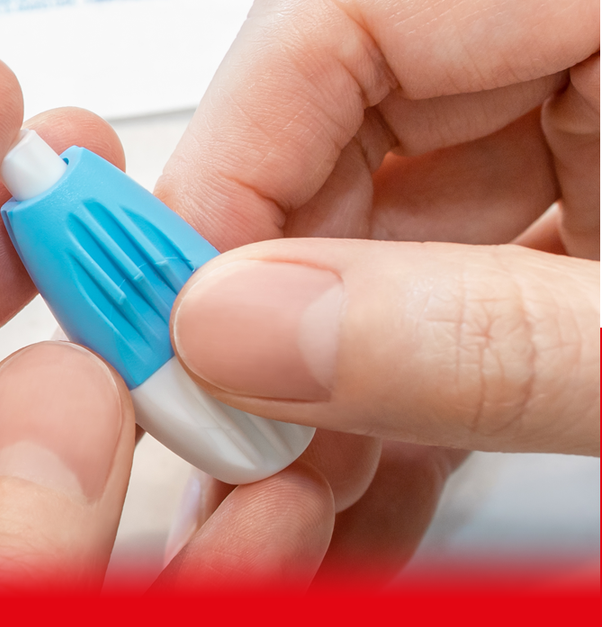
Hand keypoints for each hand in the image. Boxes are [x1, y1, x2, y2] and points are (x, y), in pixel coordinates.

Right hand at [155, 0, 598, 584]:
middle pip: (337, 123)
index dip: (228, 165)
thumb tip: (237, 334)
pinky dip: (404, 375)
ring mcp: (596, 121)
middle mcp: (584, 45)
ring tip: (291, 479)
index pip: (340, 21)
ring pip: (383, 212)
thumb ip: (471, 341)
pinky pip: (454, 267)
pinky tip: (368, 471)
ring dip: (322, 360)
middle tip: (217, 420)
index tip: (170, 316)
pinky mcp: (594, 201)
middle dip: (265, 293)